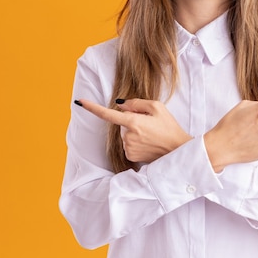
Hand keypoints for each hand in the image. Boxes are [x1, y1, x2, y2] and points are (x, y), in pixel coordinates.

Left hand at [74, 98, 191, 162]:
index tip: (79, 101)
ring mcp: (128, 147)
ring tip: (152, 135)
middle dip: (133, 120)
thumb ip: (136, 103)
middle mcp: (128, 136)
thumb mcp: (157, 107)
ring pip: (125, 134)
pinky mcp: (131, 156)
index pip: (108, 114)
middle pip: (122, 122)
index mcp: (134, 122)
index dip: (92, 107)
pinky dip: (136, 142)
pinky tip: (148, 143)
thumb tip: (120, 104)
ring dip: (135, 132)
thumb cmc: (169, 127)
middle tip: (150, 124)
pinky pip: (128, 144)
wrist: (178, 151)